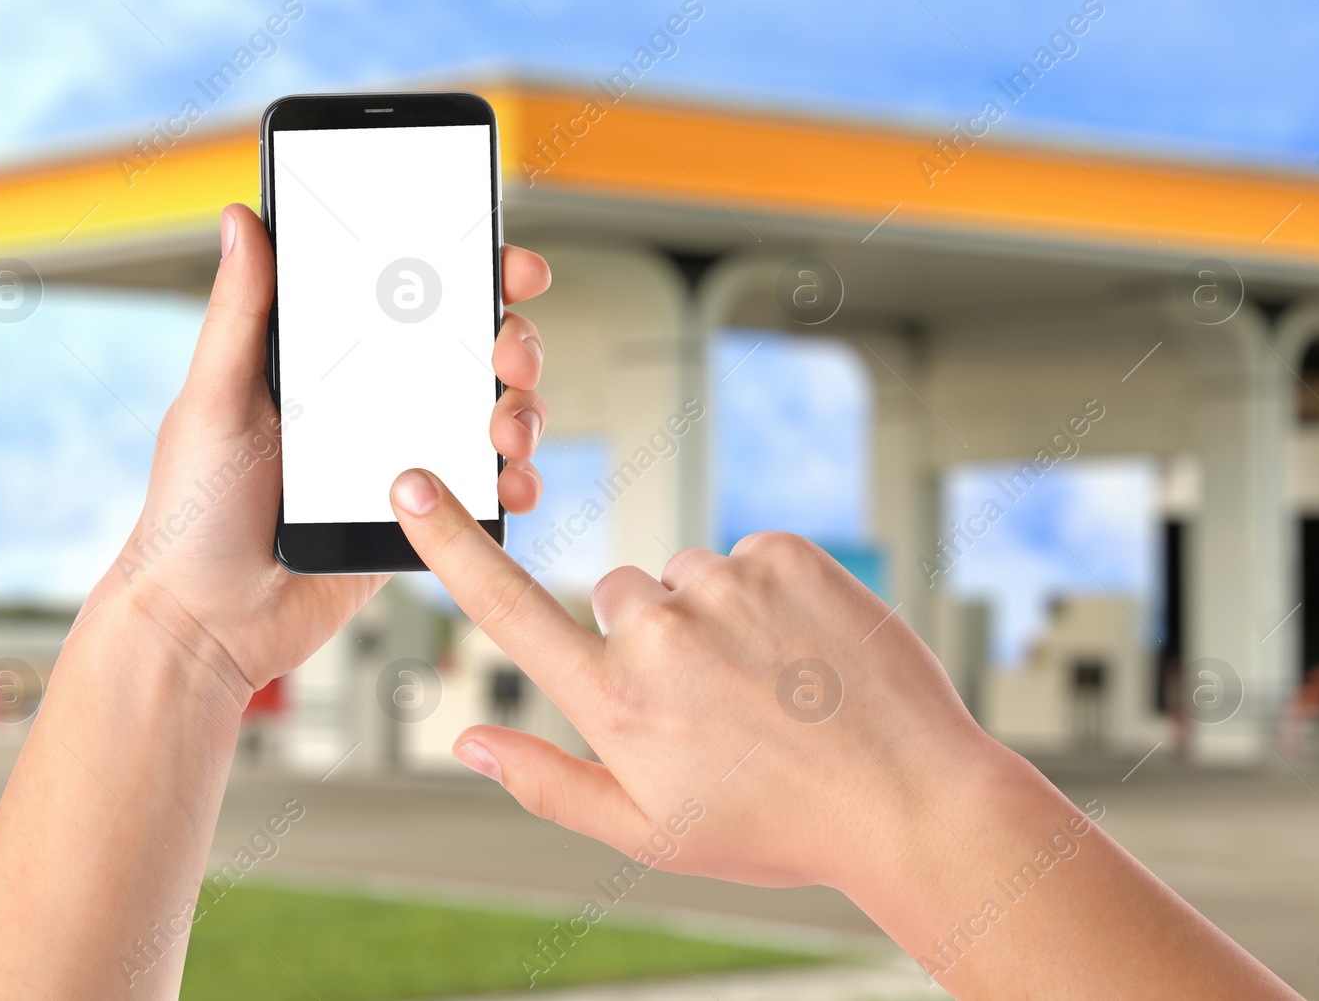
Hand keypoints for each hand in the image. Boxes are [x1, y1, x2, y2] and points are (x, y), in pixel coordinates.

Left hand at [85, 204, 552, 693]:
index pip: (411, 296)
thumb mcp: (213, 400)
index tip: (503, 262)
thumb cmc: (191, 515)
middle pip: (473, 350)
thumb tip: (240, 221)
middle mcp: (376, 403)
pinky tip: (508, 485)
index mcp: (329, 362)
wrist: (208, 624)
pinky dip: (515, 483)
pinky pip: (488, 492)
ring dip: (522, 411)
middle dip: (513, 341)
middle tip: (506, 355)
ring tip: (503, 432)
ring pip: (495, 415)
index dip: (467, 270)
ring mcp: (406, 460)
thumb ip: (239, 314)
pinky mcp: (424, 520)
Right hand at [385, 468, 998, 891]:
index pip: (505, 608)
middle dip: (651, 635)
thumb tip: (468, 738)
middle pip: (620, 596)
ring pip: (690, 577)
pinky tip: (805, 651)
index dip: (448, 544)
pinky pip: (750, 556)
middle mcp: (657, 632)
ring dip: (716, 615)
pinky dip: (769, 593)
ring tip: (774, 683)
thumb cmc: (776, 824)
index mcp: (614, 702)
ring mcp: (725, 585)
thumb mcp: (648, 832)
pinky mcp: (787, 554)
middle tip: (719, 700)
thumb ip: (547, 782)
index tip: (409, 485)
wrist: (909, 797)